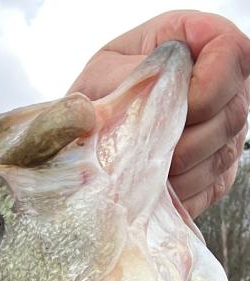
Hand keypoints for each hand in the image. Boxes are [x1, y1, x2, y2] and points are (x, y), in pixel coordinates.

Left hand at [68, 11, 249, 217]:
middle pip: (231, 113)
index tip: (168, 103)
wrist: (89, 135)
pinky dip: (175, 192)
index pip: (234, 54)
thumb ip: (130, 76)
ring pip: (220, 156)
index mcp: (202, 43)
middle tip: (141, 145)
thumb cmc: (101, 93)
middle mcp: (227, 88)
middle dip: (183, 136)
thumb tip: (151, 93)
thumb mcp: (104, 73)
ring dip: (174, 168)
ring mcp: (226, 135)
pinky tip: (147, 185)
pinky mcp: (217, 175)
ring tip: (136, 167)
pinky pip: (208, 187)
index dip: (209, 83)